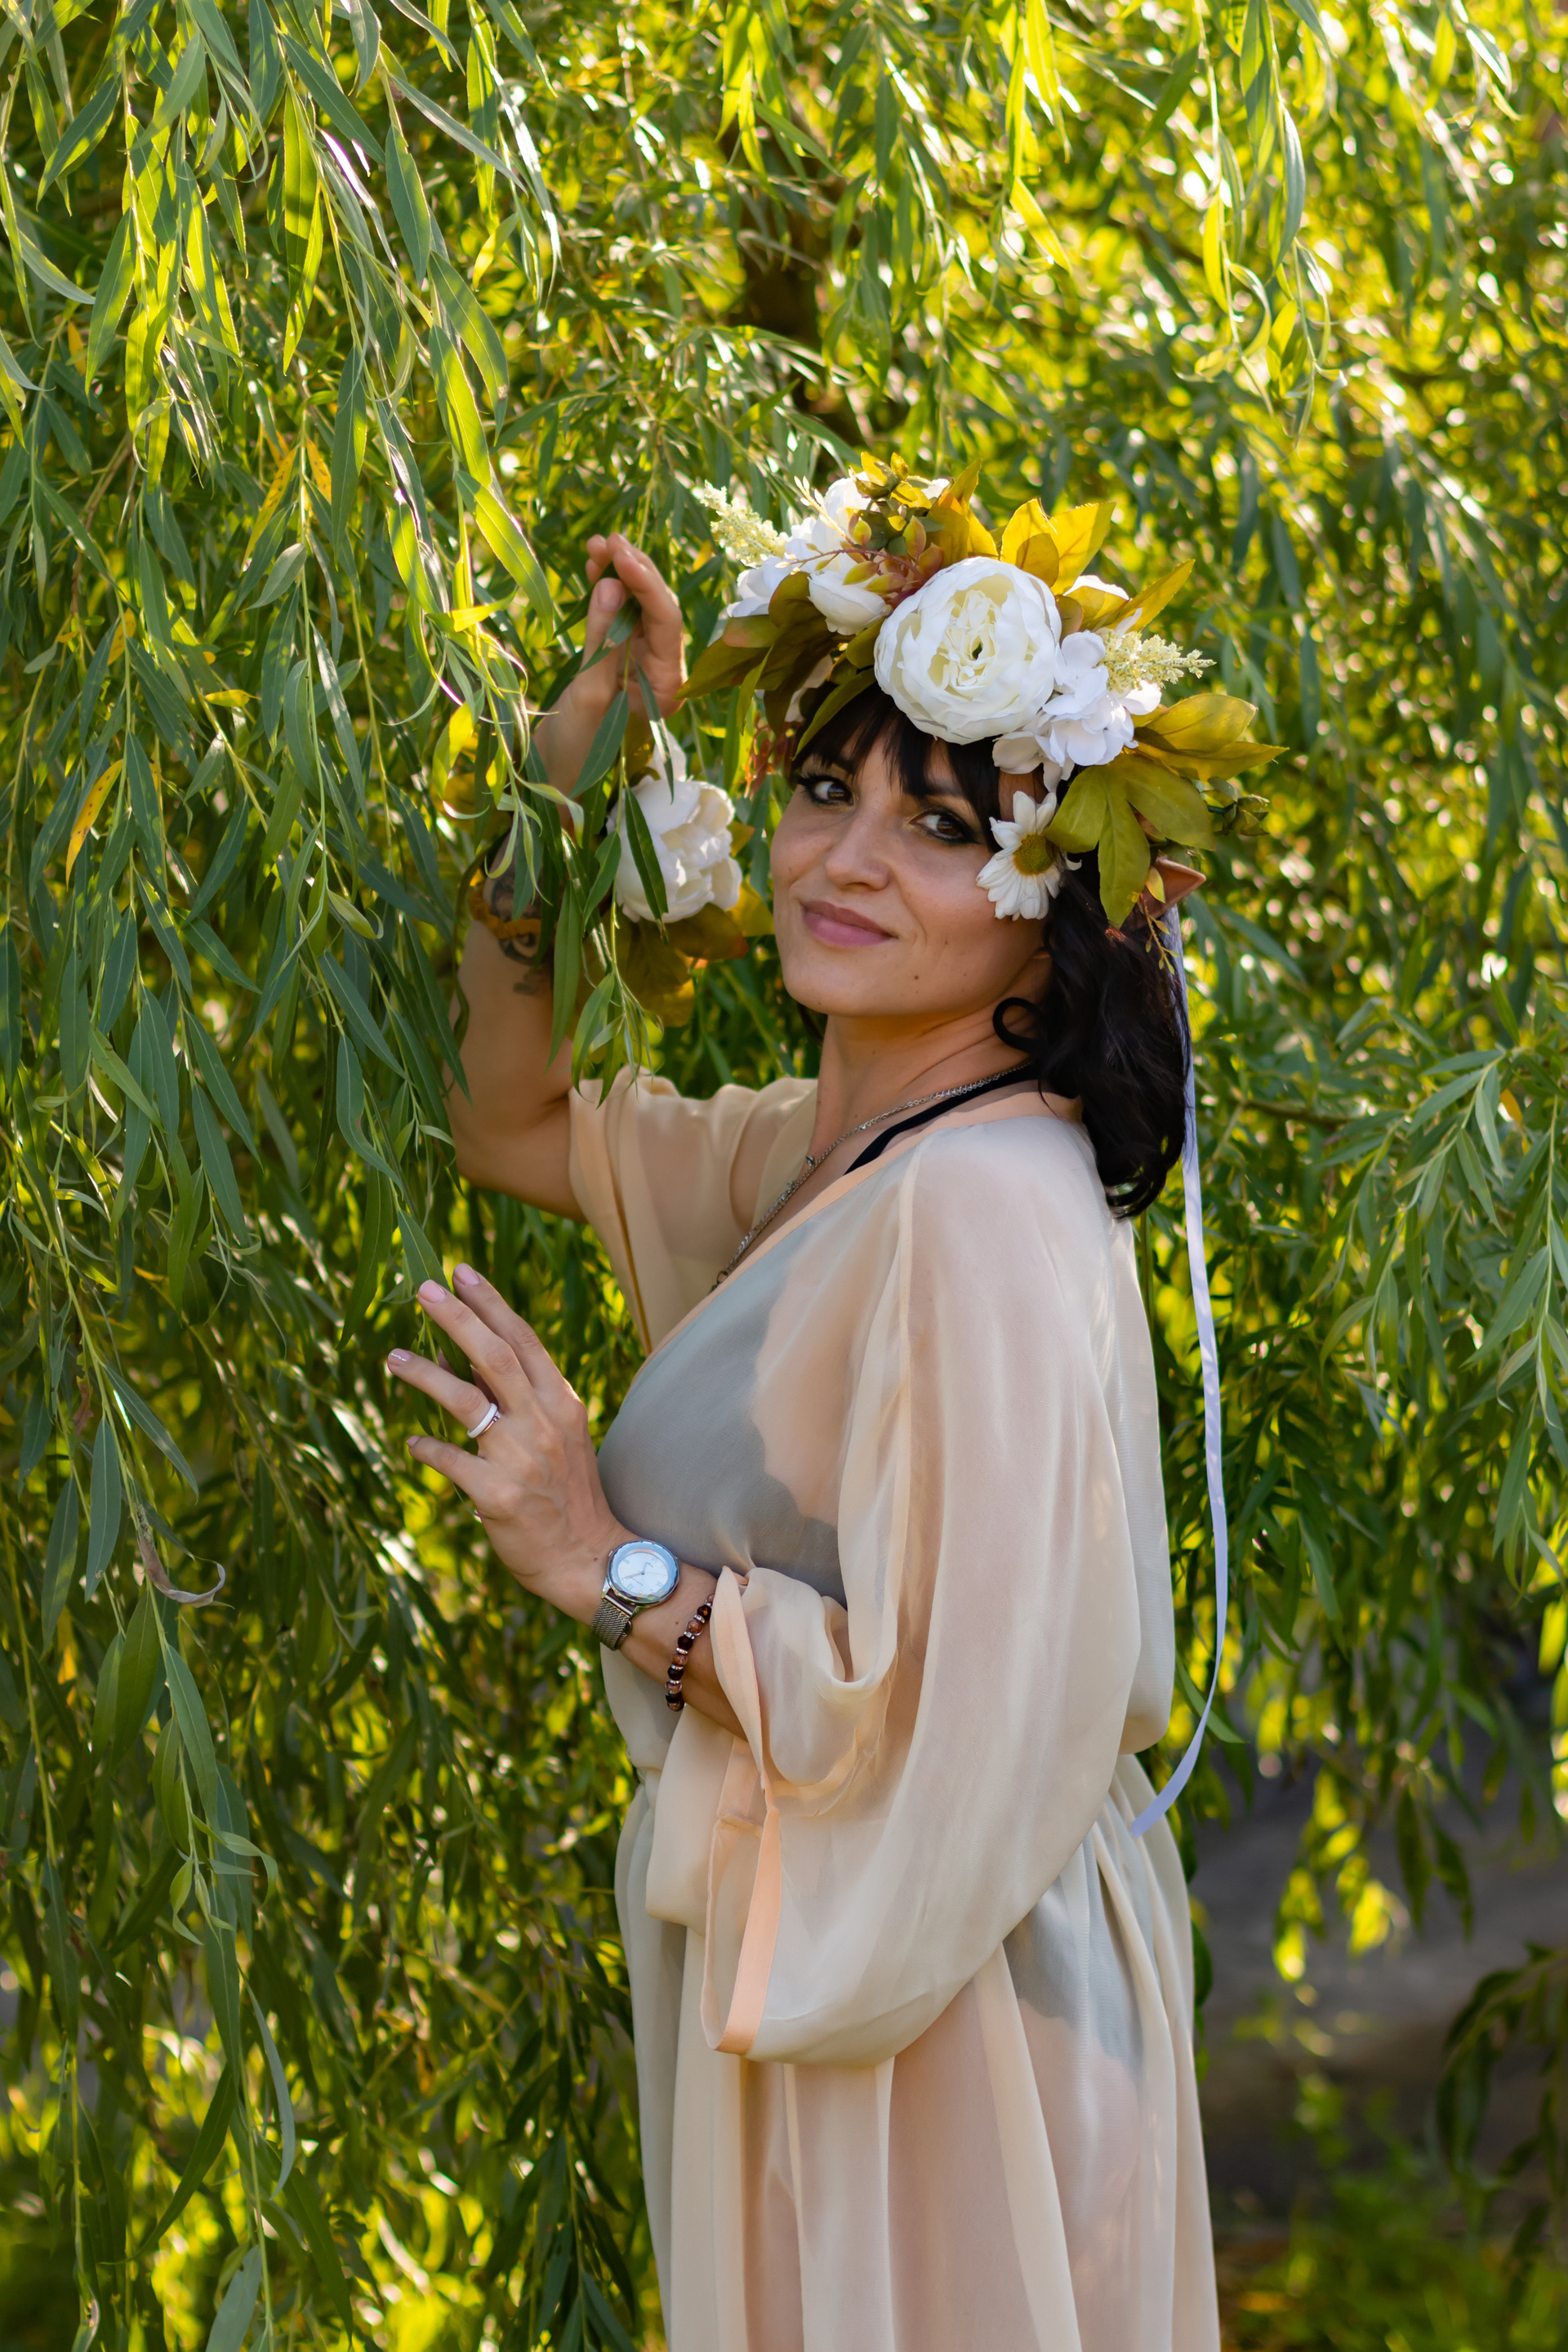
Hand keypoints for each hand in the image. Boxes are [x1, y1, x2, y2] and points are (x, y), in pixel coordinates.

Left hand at [388, 1264, 625, 1620]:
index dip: (490, 1304)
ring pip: (467, 1400)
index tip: (460, 1272)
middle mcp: (543, 1422)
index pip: (523, 1339)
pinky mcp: (499, 1493)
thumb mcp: (556, 1436)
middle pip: (496, 1355)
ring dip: (427, 1374)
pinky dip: (428, 1447)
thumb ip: (518, 1399)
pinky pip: (450, 1460)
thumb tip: (466, 1361)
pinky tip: (414, 1442)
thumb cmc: (566, 1494)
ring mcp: (522, 1457)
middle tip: (424, 1290)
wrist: (588, 1557)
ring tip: (392, 1356)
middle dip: (458, 1318)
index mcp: (559, 1402)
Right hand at [533, 534, 684, 792]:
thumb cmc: (574, 747)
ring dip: (617, 574)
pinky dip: (605, 591)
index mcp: (668, 686)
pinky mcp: (620, 657)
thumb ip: (603, 640)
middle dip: (633, 571)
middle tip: (607, 540)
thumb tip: (610, 584)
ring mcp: (642, 662)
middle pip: (656, 608)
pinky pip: (618, 615)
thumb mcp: (588, 694)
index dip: (645, 584)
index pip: (667, 622)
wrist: (555, 771)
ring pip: (636, 607)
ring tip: (596, 546)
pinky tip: (592, 567)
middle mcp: (663, 671)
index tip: (620, 555)